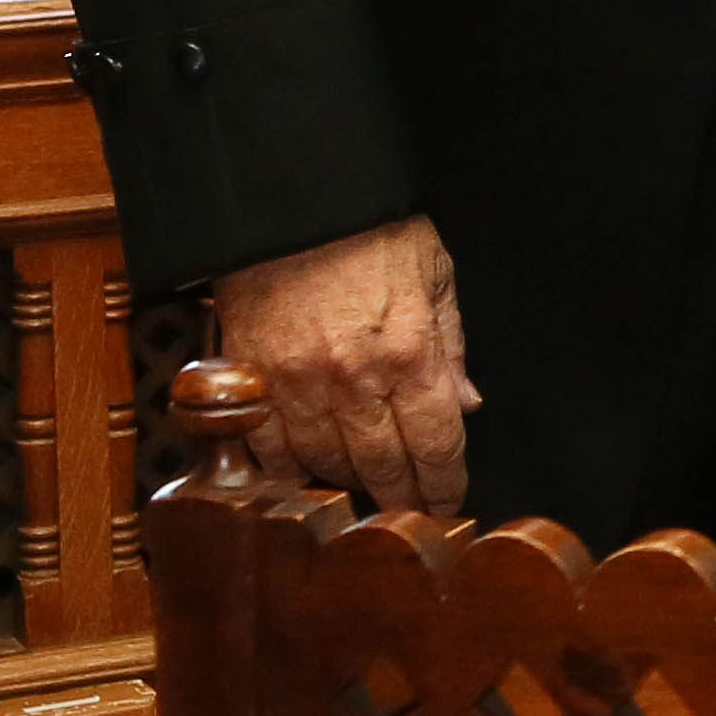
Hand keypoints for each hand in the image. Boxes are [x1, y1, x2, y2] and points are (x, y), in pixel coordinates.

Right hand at [215, 215, 474, 512]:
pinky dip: (286, 468)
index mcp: (411, 354)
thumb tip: (466, 405)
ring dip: (349, 482)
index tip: (448, 502)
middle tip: (411, 512)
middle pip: (383, 465)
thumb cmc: (370, 229)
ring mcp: (297, 384)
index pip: (437, 443)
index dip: (446, 482)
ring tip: (364, 490)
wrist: (289, 203)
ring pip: (325, 462)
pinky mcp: (250, 379)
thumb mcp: (434, 274)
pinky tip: (303, 473)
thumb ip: (451, 345)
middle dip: (402, 496)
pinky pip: (267, 446)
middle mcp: (355, 380)